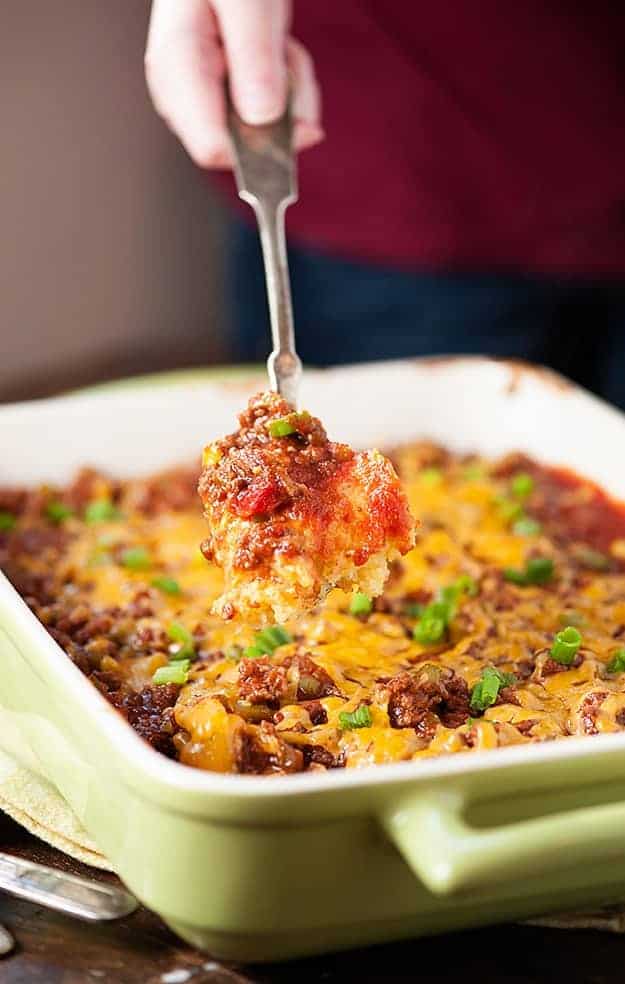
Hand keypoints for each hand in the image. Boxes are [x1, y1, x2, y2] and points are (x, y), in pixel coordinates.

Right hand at [145, 0, 322, 167]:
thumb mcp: (246, 0)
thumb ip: (254, 56)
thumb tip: (261, 119)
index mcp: (178, 68)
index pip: (214, 148)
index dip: (261, 146)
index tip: (301, 122)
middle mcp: (182, 91)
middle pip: (242, 144)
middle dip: (282, 111)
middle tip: (286, 57)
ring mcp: (201, 95)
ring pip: (260, 131)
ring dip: (289, 91)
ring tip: (281, 44)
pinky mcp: (222, 94)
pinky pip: (265, 113)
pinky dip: (286, 84)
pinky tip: (278, 50)